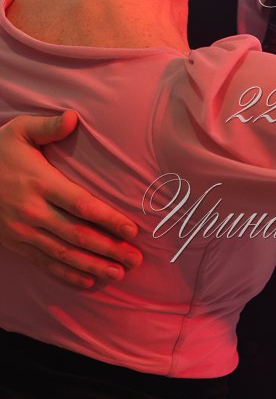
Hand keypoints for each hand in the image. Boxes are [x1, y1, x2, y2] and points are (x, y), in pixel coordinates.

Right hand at [0, 111, 141, 288]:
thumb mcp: (18, 131)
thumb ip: (48, 127)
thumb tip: (73, 117)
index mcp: (40, 183)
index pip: (81, 205)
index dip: (108, 219)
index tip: (132, 230)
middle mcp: (33, 211)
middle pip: (78, 235)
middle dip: (109, 249)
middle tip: (136, 259)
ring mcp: (23, 231)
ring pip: (64, 254)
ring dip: (94, 265)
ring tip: (120, 273)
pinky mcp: (16, 243)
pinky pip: (45, 263)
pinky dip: (67, 274)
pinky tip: (88, 281)